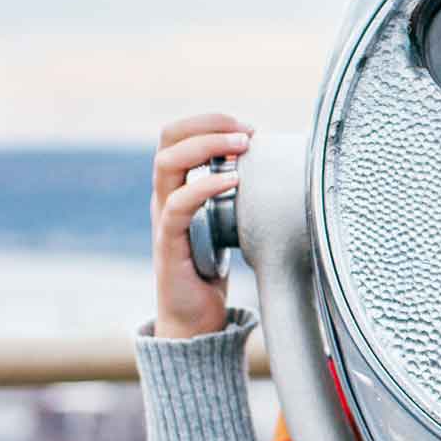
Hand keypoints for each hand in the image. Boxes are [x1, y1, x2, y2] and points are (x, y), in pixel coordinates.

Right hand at [152, 112, 248, 338]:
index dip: (209, 121)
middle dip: (208, 123)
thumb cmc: (212, 269)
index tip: (247, 127)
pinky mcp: (168, 242)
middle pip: (168, 138)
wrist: (194, 319)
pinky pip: (178, 204)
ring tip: (242, 144)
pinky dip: (205, 186)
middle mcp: (164, 195)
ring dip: (207, 145)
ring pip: (167, 163)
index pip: (178, 135)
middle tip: (246, 130)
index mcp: (176, 186)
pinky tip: (233, 180)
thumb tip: (277, 170)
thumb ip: (238, 195)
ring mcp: (163, 217)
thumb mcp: (228, 222)